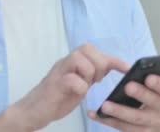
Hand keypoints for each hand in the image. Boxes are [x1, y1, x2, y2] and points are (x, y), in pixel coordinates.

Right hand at [14, 43, 129, 129]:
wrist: (33, 110)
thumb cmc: (58, 97)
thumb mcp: (80, 84)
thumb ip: (91, 74)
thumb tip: (110, 66)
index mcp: (73, 62)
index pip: (95, 51)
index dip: (113, 58)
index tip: (127, 68)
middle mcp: (65, 62)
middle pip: (87, 48)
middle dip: (98, 64)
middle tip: (96, 81)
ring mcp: (58, 72)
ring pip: (79, 58)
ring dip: (89, 73)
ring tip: (86, 86)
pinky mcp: (54, 84)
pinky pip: (71, 78)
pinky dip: (80, 86)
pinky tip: (79, 93)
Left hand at [87, 75, 159, 131]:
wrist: (159, 126)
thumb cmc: (152, 98)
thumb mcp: (155, 87)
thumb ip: (147, 77)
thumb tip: (131, 67)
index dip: (158, 83)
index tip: (148, 77)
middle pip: (153, 103)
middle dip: (141, 94)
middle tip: (128, 86)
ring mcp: (150, 125)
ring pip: (135, 119)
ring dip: (119, 112)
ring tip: (105, 105)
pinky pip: (121, 127)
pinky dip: (107, 120)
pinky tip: (94, 114)